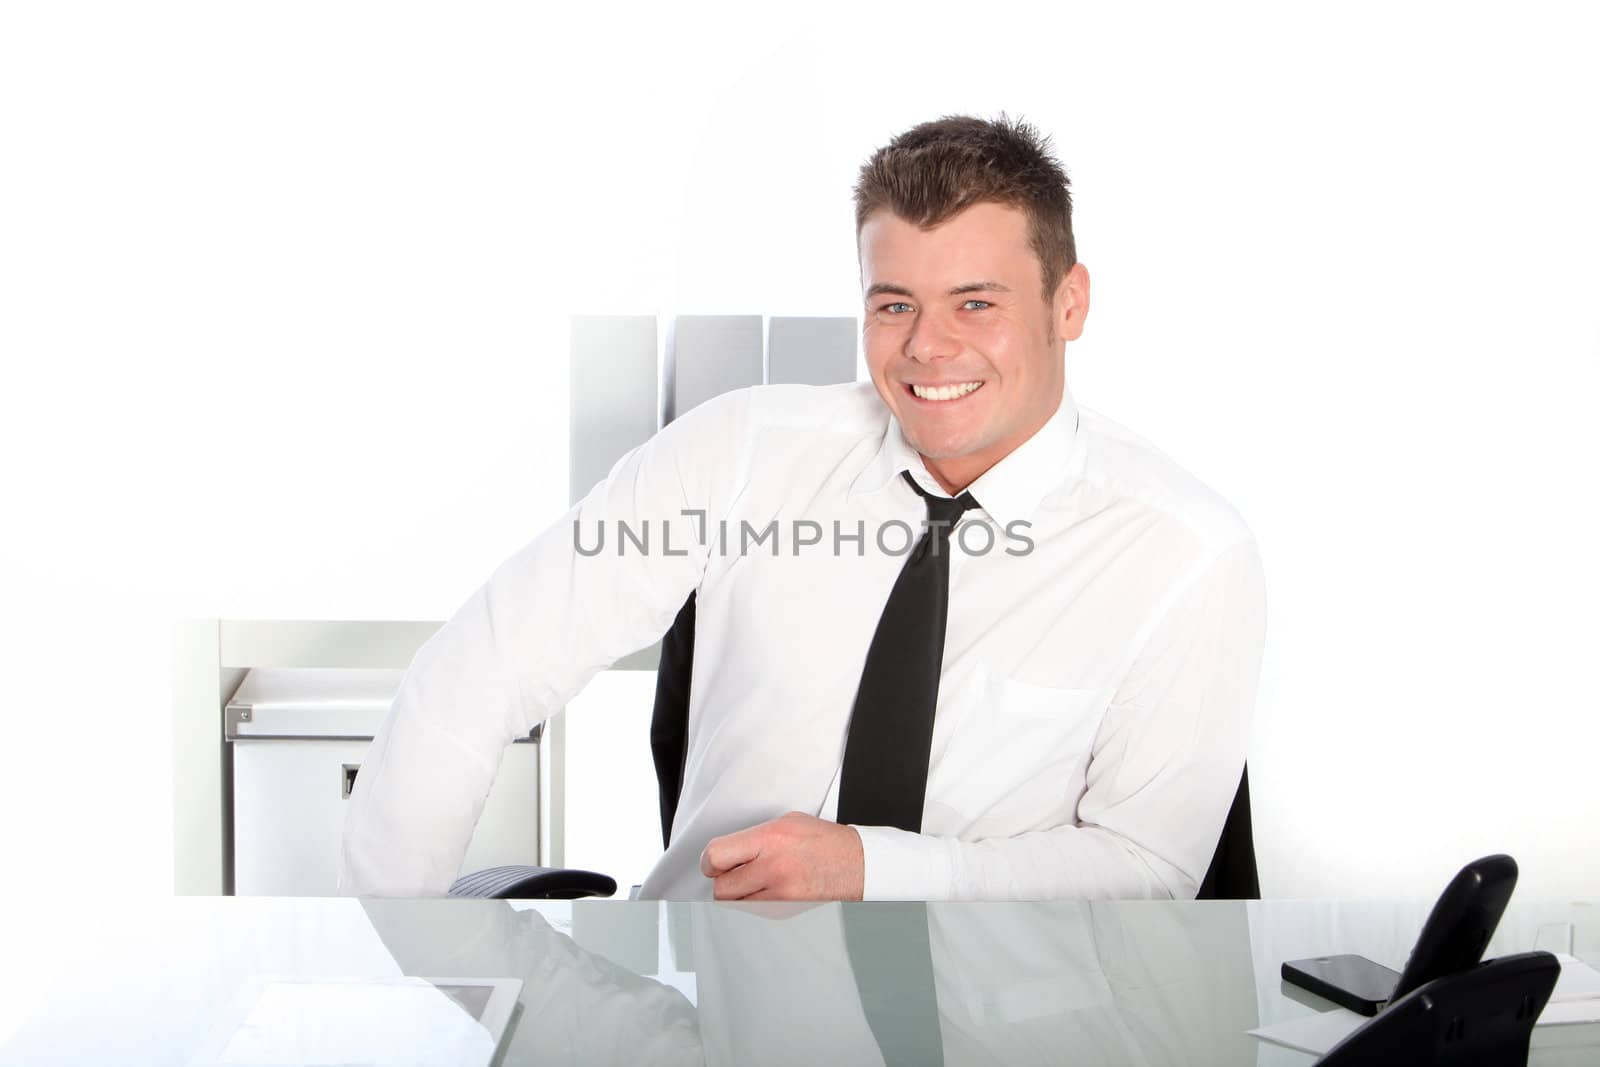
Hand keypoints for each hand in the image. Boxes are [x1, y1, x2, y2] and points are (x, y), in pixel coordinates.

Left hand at [700, 812, 864, 900]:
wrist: (857, 864)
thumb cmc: (824, 841)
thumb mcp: (786, 822)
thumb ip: (754, 837)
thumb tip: (729, 851)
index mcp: (770, 838)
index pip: (717, 856)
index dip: (710, 862)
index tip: (714, 862)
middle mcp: (772, 866)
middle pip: (721, 887)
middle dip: (721, 880)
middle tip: (732, 873)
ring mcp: (779, 892)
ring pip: (734, 903)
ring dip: (737, 893)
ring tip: (752, 879)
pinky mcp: (785, 909)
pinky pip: (753, 910)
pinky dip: (753, 901)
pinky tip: (768, 888)